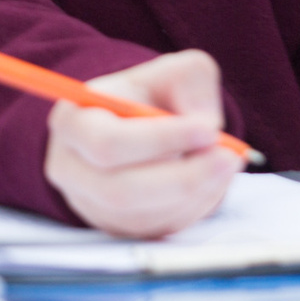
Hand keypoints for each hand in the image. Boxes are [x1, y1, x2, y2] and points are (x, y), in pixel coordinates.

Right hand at [41, 49, 241, 237]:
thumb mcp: (172, 72)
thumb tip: (204, 126)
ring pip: (146, 213)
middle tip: (228, 156)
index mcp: (72, 122)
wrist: (134, 126)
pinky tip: (208, 180)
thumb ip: (191, 85)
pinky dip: (194, 206)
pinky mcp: (117, 228)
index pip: (108, 143)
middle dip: (185, 177)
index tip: (208, 129)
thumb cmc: (149, 96)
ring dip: (195, 192)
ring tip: (222, 162)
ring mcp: (91, 204)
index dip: (160, 140)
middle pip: (122, 190)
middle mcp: (70, 169)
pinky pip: (159, 228)